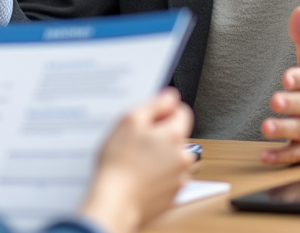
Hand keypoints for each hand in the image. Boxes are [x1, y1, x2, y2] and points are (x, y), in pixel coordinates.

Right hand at [79, 89, 195, 232]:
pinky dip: (158, 175)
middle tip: (137, 141)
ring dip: (161, 156)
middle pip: (178, 135)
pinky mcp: (172, 195)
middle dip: (161, 135)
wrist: (115, 203)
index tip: (149, 119)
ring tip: (137, 160)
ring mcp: (179, 178)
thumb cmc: (118, 164)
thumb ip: (155, 104)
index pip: (182, 111)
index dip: (164, 112)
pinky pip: (169, 177)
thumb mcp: (130, 120)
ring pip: (174, 157)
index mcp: (175, 135)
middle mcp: (183, 156)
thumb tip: (170, 97)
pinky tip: (139, 175)